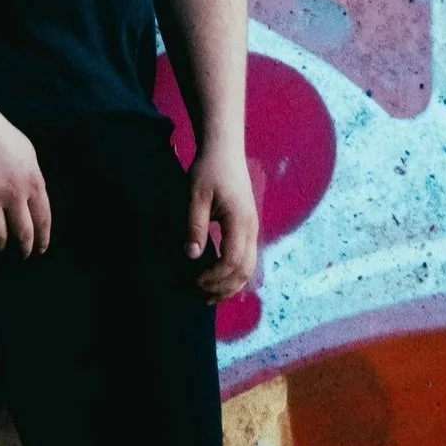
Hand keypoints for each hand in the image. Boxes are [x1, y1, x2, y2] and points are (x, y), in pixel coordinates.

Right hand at [0, 99, 51, 254]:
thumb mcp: (25, 152)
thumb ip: (31, 179)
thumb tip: (33, 204)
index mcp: (32, 180)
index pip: (43, 219)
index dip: (42, 239)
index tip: (40, 250)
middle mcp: (13, 193)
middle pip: (22, 233)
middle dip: (23, 249)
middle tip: (21, 256)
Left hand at [185, 133, 258, 299]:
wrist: (225, 149)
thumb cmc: (208, 169)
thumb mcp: (196, 195)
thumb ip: (195, 226)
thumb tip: (192, 256)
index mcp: (240, 221)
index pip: (232, 261)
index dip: (214, 277)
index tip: (194, 282)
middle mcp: (252, 228)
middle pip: (245, 270)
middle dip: (223, 287)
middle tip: (199, 295)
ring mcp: (253, 228)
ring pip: (249, 267)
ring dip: (230, 285)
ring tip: (208, 295)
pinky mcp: (249, 227)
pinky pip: (247, 258)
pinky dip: (235, 274)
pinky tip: (218, 279)